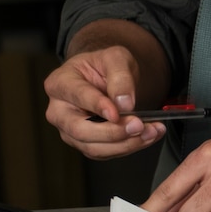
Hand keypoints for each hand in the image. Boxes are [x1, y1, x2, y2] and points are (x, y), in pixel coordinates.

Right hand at [43, 46, 166, 158]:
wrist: (108, 78)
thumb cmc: (104, 66)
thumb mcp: (116, 58)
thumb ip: (120, 76)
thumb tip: (124, 103)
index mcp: (59, 83)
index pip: (76, 96)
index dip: (97, 106)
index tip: (117, 113)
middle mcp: (58, 110)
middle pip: (79, 130)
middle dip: (112, 132)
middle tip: (138, 125)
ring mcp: (70, 131)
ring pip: (93, 147)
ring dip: (126, 143)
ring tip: (151, 131)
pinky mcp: (85, 144)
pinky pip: (106, 153)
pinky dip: (130, 147)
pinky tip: (148, 136)